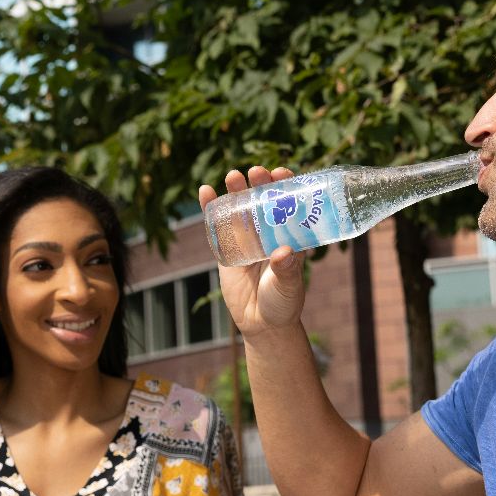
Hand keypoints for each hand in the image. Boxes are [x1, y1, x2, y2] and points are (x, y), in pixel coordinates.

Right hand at [202, 165, 308, 336]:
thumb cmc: (283, 303)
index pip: (290, 204)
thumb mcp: (289, 286)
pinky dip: (211, 207)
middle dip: (260, 183)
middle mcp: (270, 232)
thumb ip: (287, 270)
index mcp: (290, 236)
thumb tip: (284, 252)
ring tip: (233, 176)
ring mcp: (247, 238)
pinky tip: (205, 191)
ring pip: (241, 208)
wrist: (260, 323)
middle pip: (264, 201)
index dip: (287, 186)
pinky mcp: (227, 248)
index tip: (283, 173)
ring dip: (237, 190)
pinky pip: (218, 225)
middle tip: (257, 172)